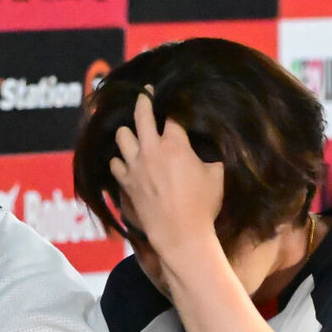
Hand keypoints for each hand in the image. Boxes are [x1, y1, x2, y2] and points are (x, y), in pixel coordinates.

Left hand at [110, 90, 224, 254]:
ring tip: (131, 134)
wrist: (180, 235)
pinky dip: (120, 161)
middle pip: (141, 115)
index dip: (173, 109)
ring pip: (122, 137)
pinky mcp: (125, 185)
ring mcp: (134, 167)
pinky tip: (123, 162)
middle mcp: (150, 150)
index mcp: (174, 144)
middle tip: (145, 95)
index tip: (173, 106)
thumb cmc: (201, 207)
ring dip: (127, 133)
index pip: (172, 116)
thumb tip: (207, 154)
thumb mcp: (216, 176)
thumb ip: (209, 158)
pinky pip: (115, 165)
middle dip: (144, 101)